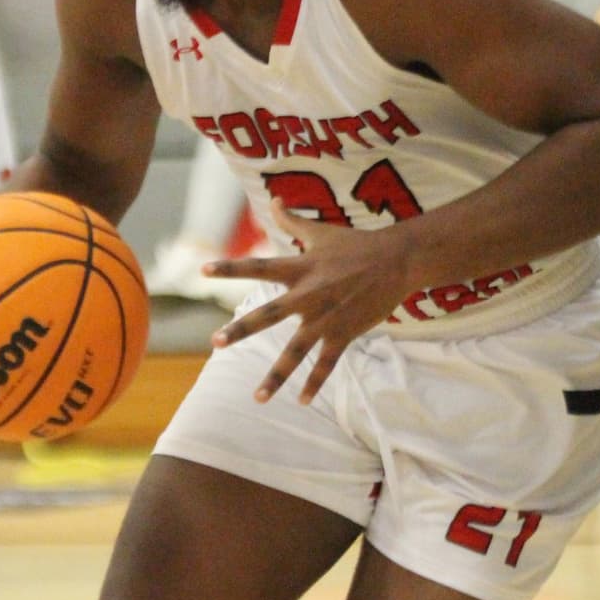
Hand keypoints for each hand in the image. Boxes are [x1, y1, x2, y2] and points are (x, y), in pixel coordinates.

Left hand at [203, 201, 415, 404]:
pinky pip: (326, 363)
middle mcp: (309, 295)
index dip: (231, 267)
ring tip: (257, 397)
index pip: (259, 267)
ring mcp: (326, 318)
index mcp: (301, 268)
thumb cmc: (357, 244)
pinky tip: (302, 401)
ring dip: (276, 376)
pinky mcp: (344, 333)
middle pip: (268, 315)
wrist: (397, 261)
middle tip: (215, 342)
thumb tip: (273, 198)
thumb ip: (292, 219)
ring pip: (296, 351)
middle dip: (241, 329)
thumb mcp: (322, 232)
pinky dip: (314, 382)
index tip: (202, 269)